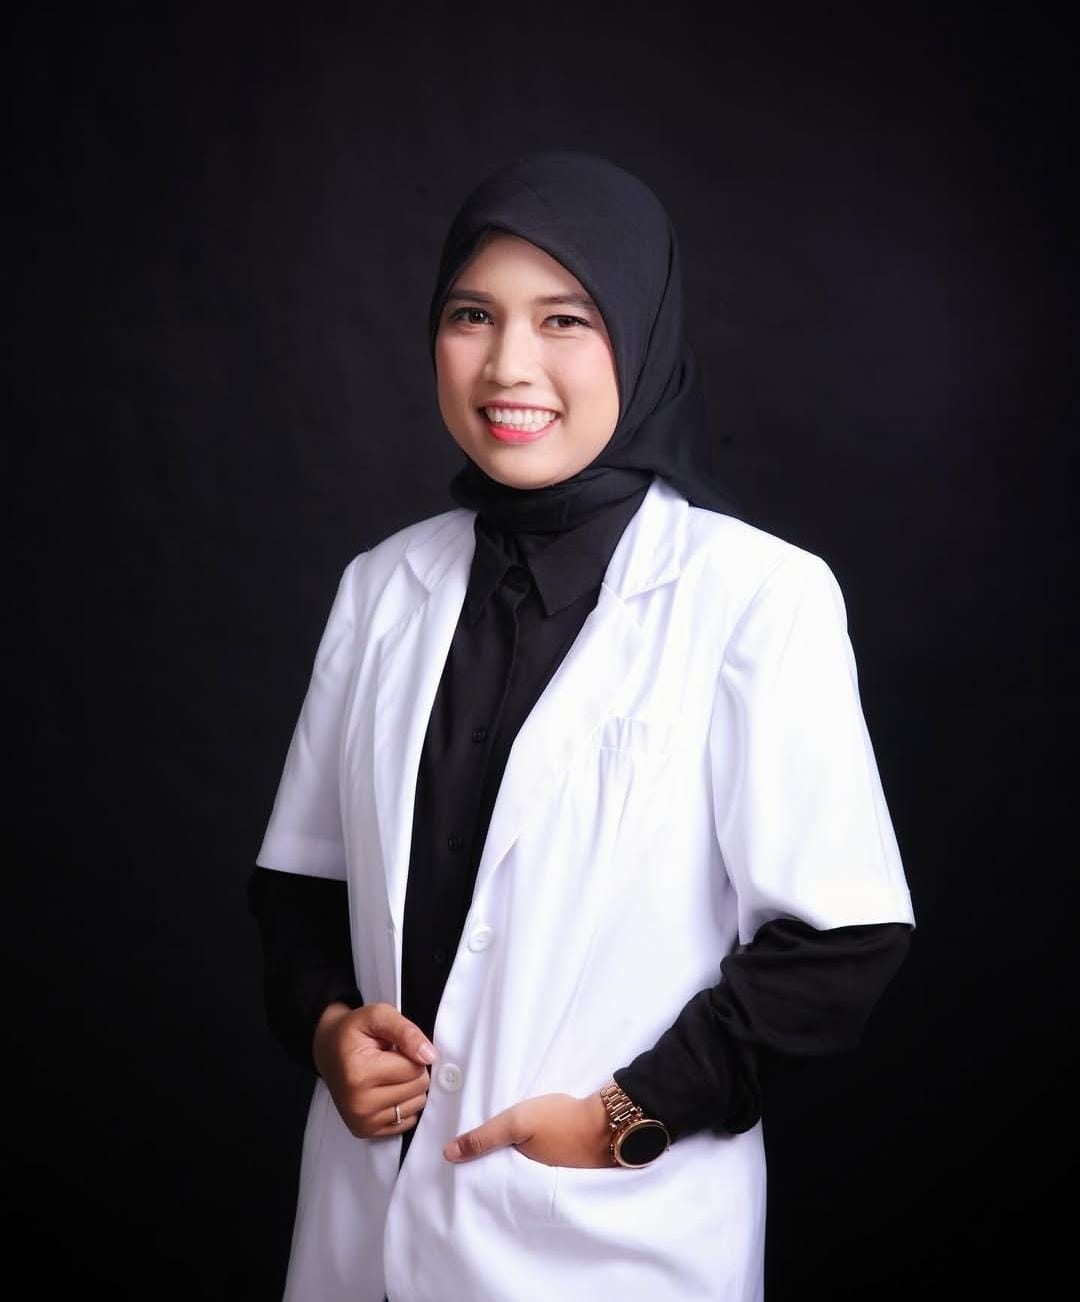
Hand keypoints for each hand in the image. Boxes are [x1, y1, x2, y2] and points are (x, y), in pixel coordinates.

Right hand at [313, 1001, 435, 1138]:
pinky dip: (403, 1104)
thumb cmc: (353, 1032)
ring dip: (409, 1087)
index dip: (411, 1053)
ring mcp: (362, 1121)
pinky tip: (386, 1090)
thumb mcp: (377, 1016)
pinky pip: (407, 1120)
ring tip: (387, 1074)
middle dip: (412, 1070)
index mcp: (359, 1074)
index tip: (393, 1047)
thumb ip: (406, 1031)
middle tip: (389, 1060)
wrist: (328, 1049)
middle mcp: (359, 1104)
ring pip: (416, 1105)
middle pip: (418, 1089)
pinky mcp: (366, 1131)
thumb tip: (429, 1056)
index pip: (415, 1069)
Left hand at [443, 1090, 613, 1167]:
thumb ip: (483, 1137)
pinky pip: (539, 1158)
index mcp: (519, 1176)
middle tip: (470, 1155)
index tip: (457, 1164)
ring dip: (510, 1157)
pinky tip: (527, 1140)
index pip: (488, 1177)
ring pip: (521, 1166)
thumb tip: (447, 1154)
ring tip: (494, 1146)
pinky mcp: (564, 1157)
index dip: (473, 1170)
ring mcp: (551, 1170)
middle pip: (503, 1175)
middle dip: (489, 1166)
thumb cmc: (559, 1122)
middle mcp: (533, 1181)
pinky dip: (530, 1151)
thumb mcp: (516, 1123)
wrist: (607, 1122)